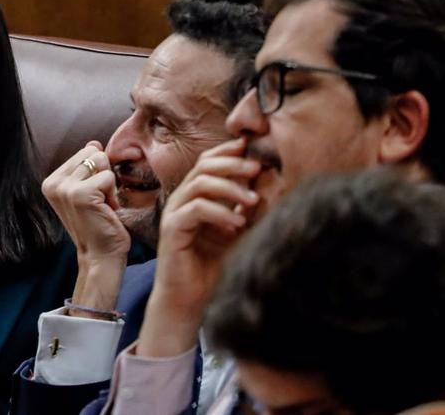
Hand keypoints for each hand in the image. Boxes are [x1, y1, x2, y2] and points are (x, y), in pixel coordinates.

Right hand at [43, 142, 129, 314]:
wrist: (100, 255)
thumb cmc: (98, 224)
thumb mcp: (87, 191)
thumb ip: (86, 166)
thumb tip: (93, 143)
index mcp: (51, 181)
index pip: (85, 151)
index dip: (97, 171)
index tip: (94, 196)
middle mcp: (53, 183)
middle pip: (93, 152)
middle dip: (104, 174)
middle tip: (100, 200)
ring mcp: (65, 189)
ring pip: (102, 162)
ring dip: (109, 184)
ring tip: (103, 205)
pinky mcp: (81, 194)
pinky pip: (109, 177)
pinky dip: (113, 193)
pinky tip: (106, 210)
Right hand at [131, 138, 259, 356]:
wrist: (191, 299)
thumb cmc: (215, 266)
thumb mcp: (241, 230)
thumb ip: (252, 207)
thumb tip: (271, 179)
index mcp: (197, 195)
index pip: (209, 162)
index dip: (228, 151)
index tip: (253, 146)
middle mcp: (183, 199)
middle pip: (204, 167)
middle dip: (232, 164)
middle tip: (257, 168)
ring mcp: (175, 212)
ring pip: (199, 184)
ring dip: (229, 188)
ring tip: (253, 200)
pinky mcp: (172, 229)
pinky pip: (195, 209)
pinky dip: (218, 212)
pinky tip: (236, 223)